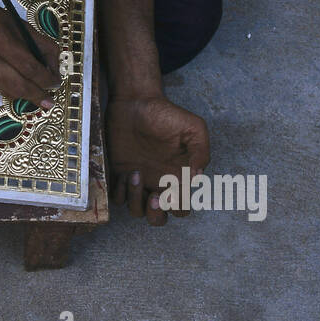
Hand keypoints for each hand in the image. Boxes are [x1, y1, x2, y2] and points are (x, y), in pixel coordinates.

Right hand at [0, 0, 60, 107]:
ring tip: (32, 87)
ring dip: (23, 91)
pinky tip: (5, 72)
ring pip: (7, 91)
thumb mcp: (14, 21)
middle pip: (18, 85)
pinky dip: (5, 84)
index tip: (55, 81)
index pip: (29, 66)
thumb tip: (55, 64)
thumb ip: (38, 42)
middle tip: (49, 99)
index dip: (46, 78)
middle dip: (37, 94)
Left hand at [107, 95, 209, 225]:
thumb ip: (201, 151)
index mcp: (177, 178)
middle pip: (158, 219)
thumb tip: (198, 177)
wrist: (136, 101)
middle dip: (156, 215)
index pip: (181, 208)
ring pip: (137, 212)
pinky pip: (118, 199)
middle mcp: (158, 184)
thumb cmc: (167, 114)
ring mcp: (138, 181)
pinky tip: (125, 173)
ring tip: (136, 174)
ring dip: (137, 200)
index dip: (177, 207)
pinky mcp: (119, 174)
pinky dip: (121, 193)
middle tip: (154, 195)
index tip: (172, 191)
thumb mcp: (193, 127)